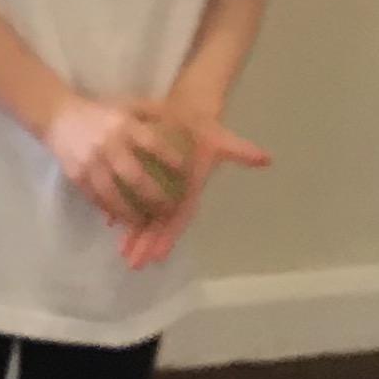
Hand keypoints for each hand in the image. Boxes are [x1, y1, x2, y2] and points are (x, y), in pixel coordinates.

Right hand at [45, 95, 188, 226]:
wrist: (58, 116)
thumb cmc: (99, 110)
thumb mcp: (127, 102)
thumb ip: (153, 111)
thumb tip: (183, 122)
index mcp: (123, 124)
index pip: (153, 143)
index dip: (171, 159)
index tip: (186, 174)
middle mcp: (108, 144)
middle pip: (135, 177)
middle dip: (154, 197)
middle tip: (169, 210)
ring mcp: (91, 162)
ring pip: (113, 194)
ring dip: (130, 212)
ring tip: (144, 223)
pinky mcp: (77, 175)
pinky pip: (96, 198)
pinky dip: (109, 210)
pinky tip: (120, 219)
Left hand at [113, 107, 269, 269]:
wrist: (191, 114)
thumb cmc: (205, 130)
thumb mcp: (222, 139)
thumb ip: (240, 152)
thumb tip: (267, 159)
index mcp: (190, 190)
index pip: (179, 218)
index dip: (169, 236)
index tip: (158, 256)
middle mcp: (175, 194)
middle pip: (159, 224)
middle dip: (148, 244)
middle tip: (135, 263)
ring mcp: (160, 189)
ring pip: (145, 217)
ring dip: (136, 236)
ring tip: (125, 255)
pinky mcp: (146, 180)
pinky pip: (134, 200)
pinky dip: (124, 213)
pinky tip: (112, 228)